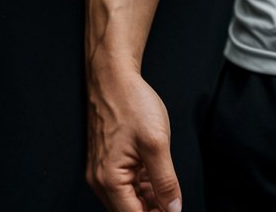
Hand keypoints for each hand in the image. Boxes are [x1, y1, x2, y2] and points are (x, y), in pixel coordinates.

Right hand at [86, 64, 182, 211]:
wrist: (113, 76)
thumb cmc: (131, 102)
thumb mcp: (156, 142)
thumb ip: (165, 180)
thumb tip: (173, 208)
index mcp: (109, 180)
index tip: (173, 211)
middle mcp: (101, 181)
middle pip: (130, 211)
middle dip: (154, 210)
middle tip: (174, 203)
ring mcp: (102, 171)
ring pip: (129, 199)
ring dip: (149, 200)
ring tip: (169, 191)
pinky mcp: (107, 162)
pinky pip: (126, 183)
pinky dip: (142, 185)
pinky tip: (157, 178)